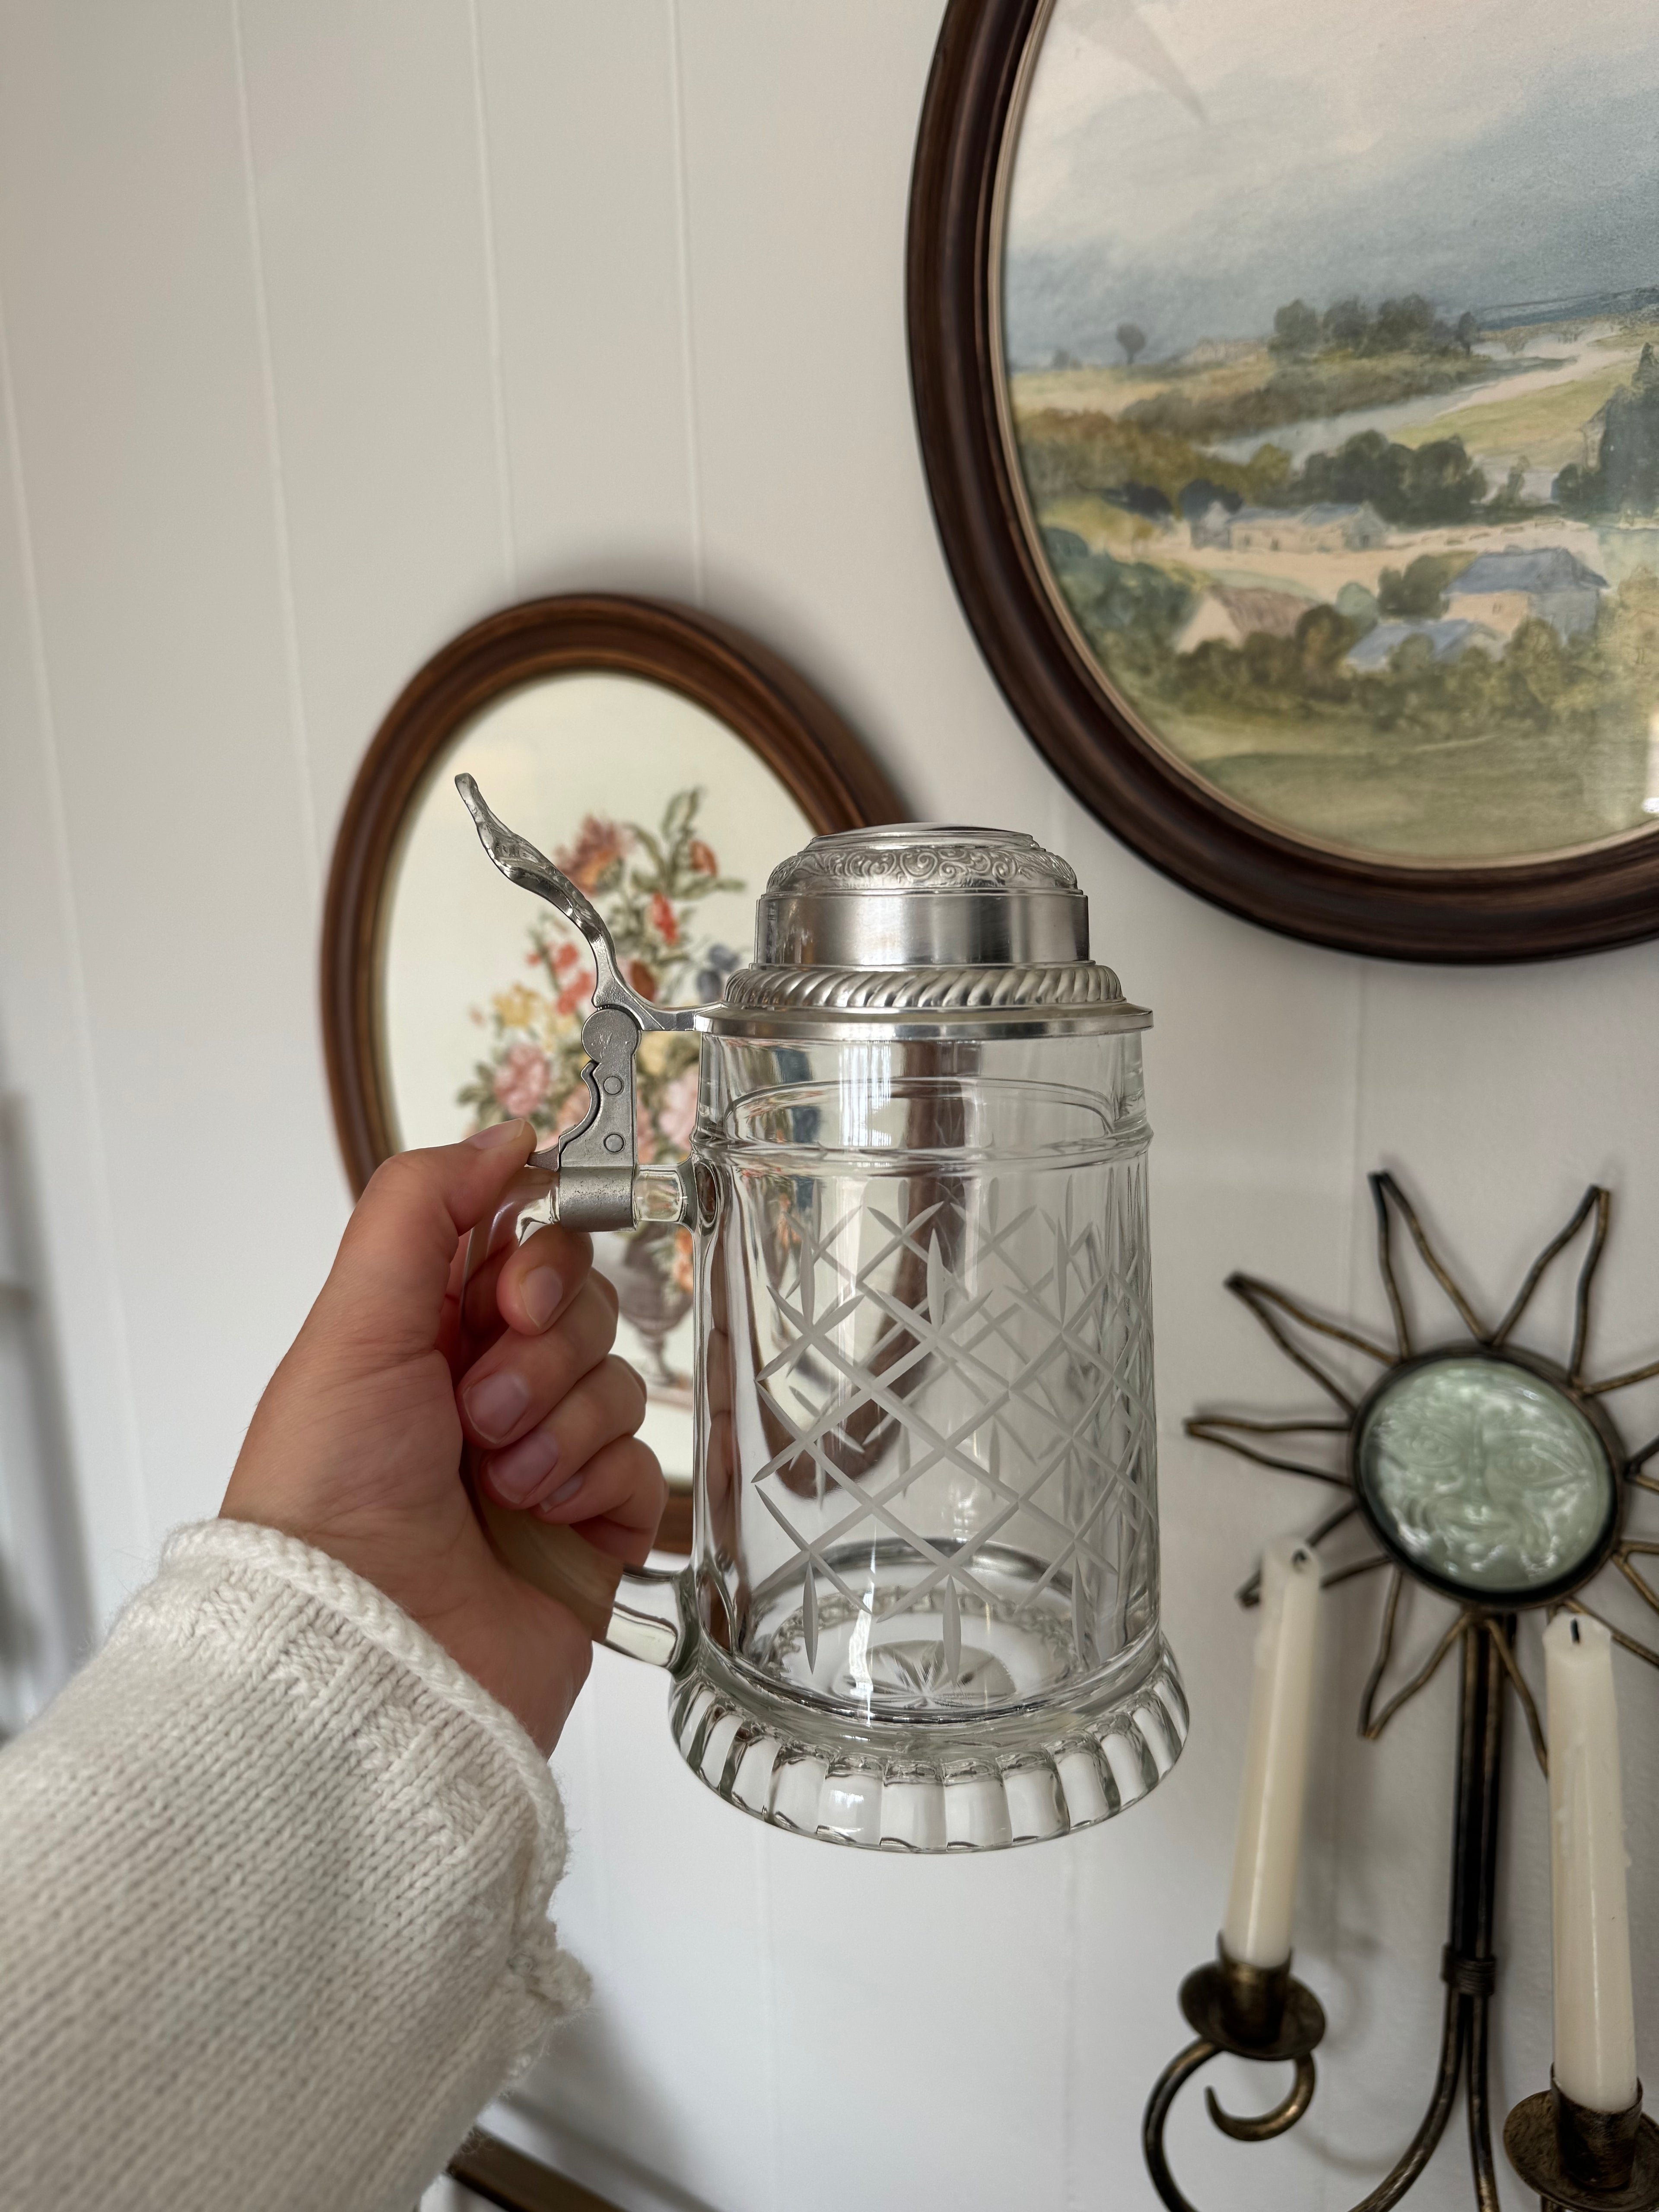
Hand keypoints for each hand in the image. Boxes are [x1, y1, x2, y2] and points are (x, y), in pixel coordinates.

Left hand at [221, 1120, 665, 1751]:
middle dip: (542, 1351)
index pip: (525, 1244)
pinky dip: (598, 1487)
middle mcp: (485, 1389)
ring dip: (559, 1426)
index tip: (510, 1298)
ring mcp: (543, 1462)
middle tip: (480, 1409)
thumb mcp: (351, 1325)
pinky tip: (546, 1520)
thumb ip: (420, 1209)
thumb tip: (506, 1136)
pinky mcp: (590, 1532)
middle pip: (585, 1306)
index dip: (538, 1259)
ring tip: (496, 1485)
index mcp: (423, 1334)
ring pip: (617, 1383)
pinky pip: (645, 1468)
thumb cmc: (328, 1495)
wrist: (359, 1652)